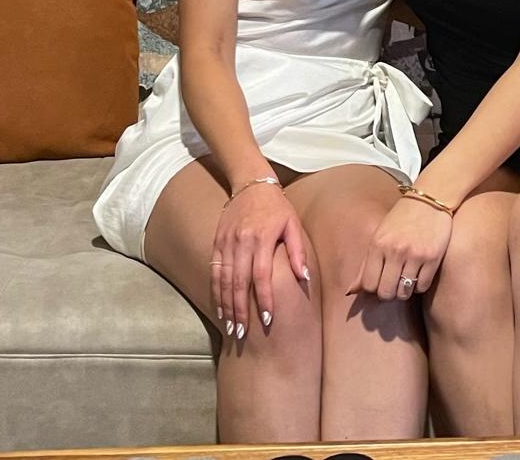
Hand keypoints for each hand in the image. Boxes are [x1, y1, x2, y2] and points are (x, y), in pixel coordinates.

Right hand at [211, 181, 309, 338]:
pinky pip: (215, 271)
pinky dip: (216, 291)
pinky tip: (220, 308)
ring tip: (231, 328)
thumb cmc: (277, 207)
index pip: (262, 274)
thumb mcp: (293, 223)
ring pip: (224, 280)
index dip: (264, 298)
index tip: (267, 319)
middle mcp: (242, 241)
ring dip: (227, 306)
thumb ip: (298, 251)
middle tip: (243, 335)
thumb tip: (304, 277)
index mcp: (263, 237)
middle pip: (239, 282)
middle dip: (241, 310)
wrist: (251, 184)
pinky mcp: (218, 242)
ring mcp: (227, 242)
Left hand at [357, 196, 452, 300]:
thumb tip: (349, 291)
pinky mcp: (432, 258)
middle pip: (386, 292)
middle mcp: (395, 250)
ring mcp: (414, 254)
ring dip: (404, 291)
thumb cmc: (401, 219)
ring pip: (404, 292)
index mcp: (378, 244)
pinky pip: (422, 286)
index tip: (380, 282)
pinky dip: (420, 285)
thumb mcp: (379, 236)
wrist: (429, 200)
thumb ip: (365, 264)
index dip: (374, 289)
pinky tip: (419, 274)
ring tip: (406, 279)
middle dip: (389, 293)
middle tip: (393, 284)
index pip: (369, 284)